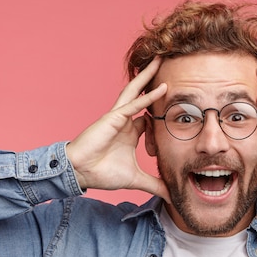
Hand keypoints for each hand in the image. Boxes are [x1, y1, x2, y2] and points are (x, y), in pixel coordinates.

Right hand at [66, 58, 170, 202]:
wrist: (81, 173)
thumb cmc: (103, 173)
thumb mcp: (136, 179)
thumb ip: (155, 185)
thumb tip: (172, 196)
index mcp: (131, 132)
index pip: (151, 120)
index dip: (163, 124)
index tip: (175, 129)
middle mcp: (126, 120)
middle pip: (144, 96)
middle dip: (156, 82)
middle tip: (171, 67)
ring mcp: (119, 117)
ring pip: (137, 92)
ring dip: (149, 77)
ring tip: (161, 60)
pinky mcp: (113, 118)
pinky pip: (133, 105)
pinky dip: (147, 97)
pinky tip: (162, 89)